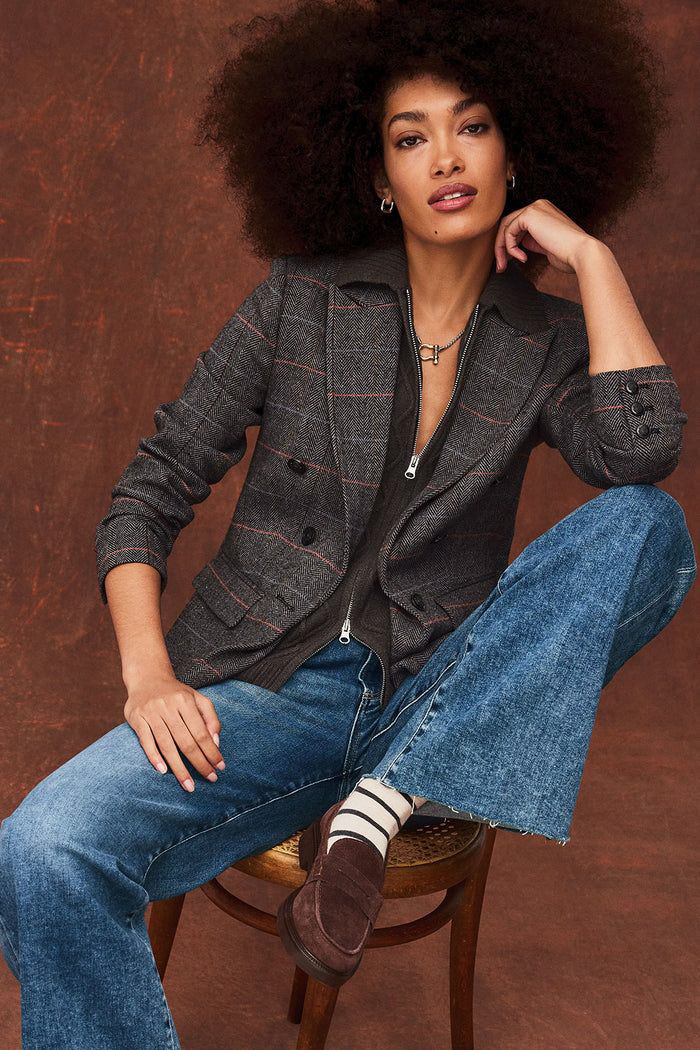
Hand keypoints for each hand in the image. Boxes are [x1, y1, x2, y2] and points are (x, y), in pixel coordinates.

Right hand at [124, 673, 224, 791]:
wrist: (147, 677)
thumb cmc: (176, 693)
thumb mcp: (197, 699)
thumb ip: (210, 718)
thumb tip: (215, 743)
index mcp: (186, 701)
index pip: (201, 732)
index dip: (211, 751)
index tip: (220, 767)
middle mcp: (168, 706)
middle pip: (186, 741)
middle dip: (199, 763)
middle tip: (210, 779)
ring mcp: (151, 712)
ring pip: (167, 745)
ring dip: (179, 768)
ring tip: (189, 784)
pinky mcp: (136, 718)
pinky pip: (146, 741)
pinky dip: (154, 757)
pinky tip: (163, 771)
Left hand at [494, 199, 597, 274]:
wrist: (580, 252)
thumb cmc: (568, 254)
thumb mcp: (545, 245)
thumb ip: (532, 240)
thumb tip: (519, 243)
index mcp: (544, 212)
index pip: (517, 224)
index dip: (508, 244)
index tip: (508, 260)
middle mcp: (539, 206)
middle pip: (509, 224)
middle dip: (501, 247)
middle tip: (500, 266)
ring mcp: (535, 208)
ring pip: (506, 227)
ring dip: (501, 249)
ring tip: (504, 265)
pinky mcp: (530, 214)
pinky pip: (509, 231)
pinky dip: (509, 247)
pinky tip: (521, 257)